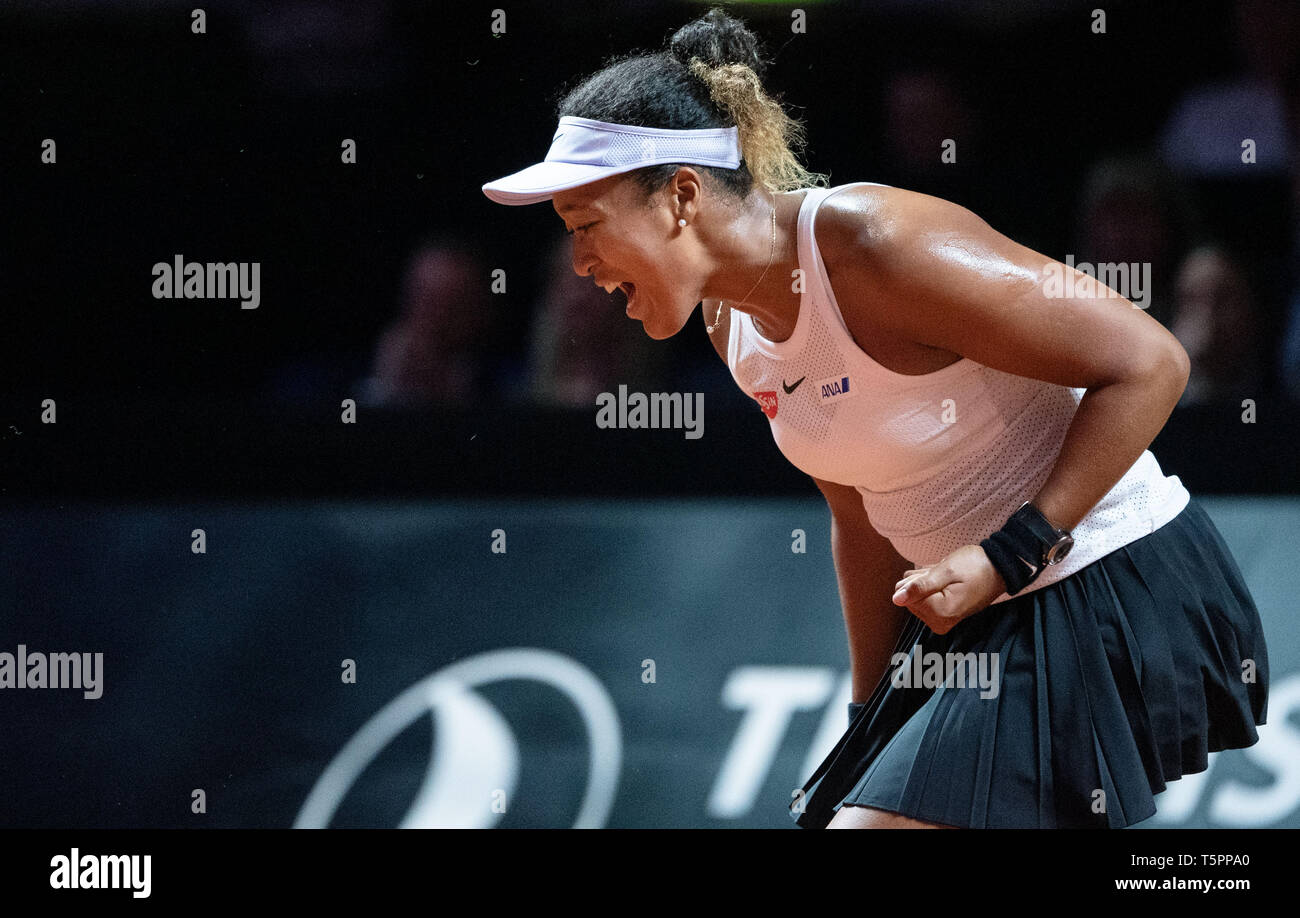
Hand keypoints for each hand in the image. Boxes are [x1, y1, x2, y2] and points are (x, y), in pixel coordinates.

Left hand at [891, 544, 1006, 634]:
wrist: (1000, 568)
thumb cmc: (975, 566)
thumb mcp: (946, 571)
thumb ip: (920, 586)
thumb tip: (896, 599)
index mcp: (940, 614)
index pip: (907, 596)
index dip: (920, 579)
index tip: (939, 574)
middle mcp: (940, 623)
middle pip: (911, 598)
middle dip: (922, 581)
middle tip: (944, 574)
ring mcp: (943, 621)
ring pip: (917, 597)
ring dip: (927, 582)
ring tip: (948, 577)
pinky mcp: (945, 616)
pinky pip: (927, 599)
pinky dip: (932, 586)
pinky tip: (947, 580)